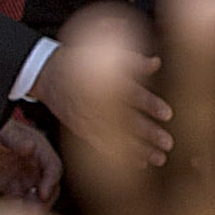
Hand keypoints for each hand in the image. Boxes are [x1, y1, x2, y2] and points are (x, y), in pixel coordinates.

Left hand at [0, 115, 60, 206]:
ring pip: (35, 198)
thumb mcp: (3, 131)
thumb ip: (16, 140)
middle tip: (32, 211)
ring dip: (30, 209)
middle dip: (43, 201)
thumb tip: (30, 146)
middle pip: (49, 187)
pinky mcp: (11, 188)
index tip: (42, 193)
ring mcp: (25, 178)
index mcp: (40, 151)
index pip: (53, 168)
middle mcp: (36, 166)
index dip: (50, 181)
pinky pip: (19, 202)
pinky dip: (16, 210)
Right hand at [28, 31, 172, 165]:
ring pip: (115, 138)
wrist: (45, 73)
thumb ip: (131, 61)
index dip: (149, 105)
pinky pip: (101, 145)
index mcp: (103, 81)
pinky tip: (139, 162)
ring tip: (159, 158)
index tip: (167, 114)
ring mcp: (87, 118)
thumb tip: (156, 62)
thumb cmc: (77, 60)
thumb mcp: (100, 52)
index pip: (131, 95)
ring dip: (138, 150)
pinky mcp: (81, 129)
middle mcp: (95, 103)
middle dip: (148, 133)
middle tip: (168, 143)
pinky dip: (121, 155)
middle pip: (125, 121)